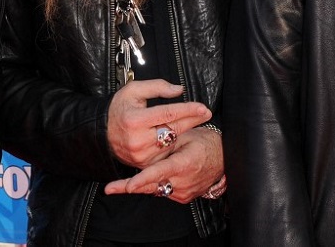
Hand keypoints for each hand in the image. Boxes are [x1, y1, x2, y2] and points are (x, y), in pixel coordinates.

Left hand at [104, 125, 223, 203]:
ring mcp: (184, 192)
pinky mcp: (183, 198)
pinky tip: (142, 181)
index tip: (129, 185)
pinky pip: (163, 192)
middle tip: (110, 188)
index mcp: (185, 163)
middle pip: (153, 185)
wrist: (224, 160)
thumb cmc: (205, 143)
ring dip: (140, 185)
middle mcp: (184, 181)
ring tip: (117, 185)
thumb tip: (152, 138)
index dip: (144, 179)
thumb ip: (169, 140)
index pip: (161, 173)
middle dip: (130, 187)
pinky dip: (154, 186)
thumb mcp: (188, 136)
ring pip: (156, 190)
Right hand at [106, 79, 211, 169]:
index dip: (188, 110)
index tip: (203, 107)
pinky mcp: (144, 164)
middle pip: (174, 129)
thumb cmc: (119, 109)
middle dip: (192, 120)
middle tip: (206, 113)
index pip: (168, 114)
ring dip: (181, 131)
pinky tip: (173, 134)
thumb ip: (157, 87)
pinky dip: (171, 143)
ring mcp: (141, 155)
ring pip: (171, 142)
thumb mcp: (133, 90)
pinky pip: (165, 153)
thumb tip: (179, 90)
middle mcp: (138, 140)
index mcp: (135, 120)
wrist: (101, 133)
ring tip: (188, 120)